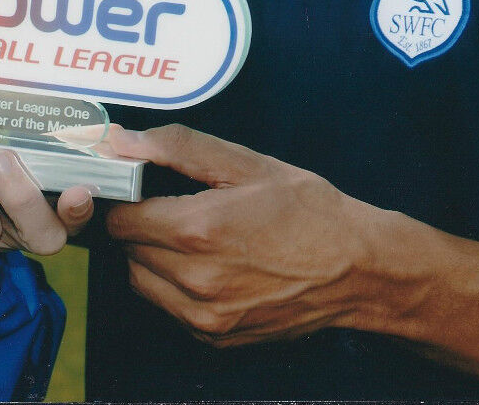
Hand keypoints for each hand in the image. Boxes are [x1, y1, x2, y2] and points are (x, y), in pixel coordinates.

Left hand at [104, 124, 383, 345]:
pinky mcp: (217, 337)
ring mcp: (206, 314)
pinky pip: (169, 308)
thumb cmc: (307, 210)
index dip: (127, 199)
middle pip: (127, 250)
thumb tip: (122, 141)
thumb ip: (177, 147)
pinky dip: (175, 288)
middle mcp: (195, 279)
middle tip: (174, 211)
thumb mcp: (245, 163)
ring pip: (142, 281)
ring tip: (192, 239)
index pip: (120, 219)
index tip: (141, 191)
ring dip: (153, 259)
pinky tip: (209, 267)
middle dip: (142, 227)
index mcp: (197, 230)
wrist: (358, 268)